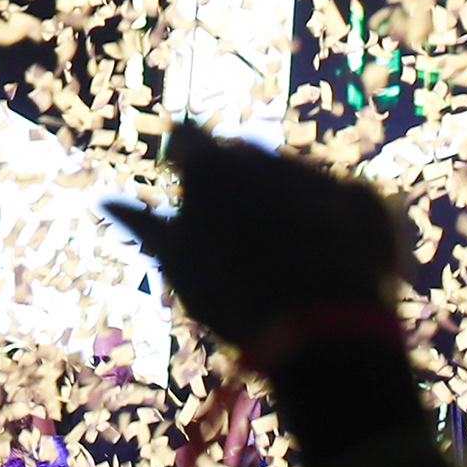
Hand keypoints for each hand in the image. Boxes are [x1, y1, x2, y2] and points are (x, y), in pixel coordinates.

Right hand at [103, 121, 405, 359]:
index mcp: (212, 165)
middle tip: (238, 239)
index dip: (184, 164)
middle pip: (242, 158)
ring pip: (293, 179)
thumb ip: (143, 225)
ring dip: (287, 204)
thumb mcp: (179, 266)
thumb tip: (103, 199)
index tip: (187, 190)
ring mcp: (318, 174)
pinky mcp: (363, 198)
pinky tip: (329, 266)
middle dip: (239, 187)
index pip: (186, 139)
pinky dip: (334, 224)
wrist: (325, 327)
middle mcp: (265, 155)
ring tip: (287, 261)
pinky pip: (341, 203)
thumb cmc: (234, 295)